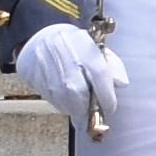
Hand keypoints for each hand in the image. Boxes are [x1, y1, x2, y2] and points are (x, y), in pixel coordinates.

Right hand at [16, 20, 125, 140]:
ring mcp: (46, 66)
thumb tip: (122, 83)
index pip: (99, 74)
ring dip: (74, 109)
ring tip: (80, 111)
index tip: (110, 108)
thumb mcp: (97, 48)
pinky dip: (61, 104)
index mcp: (84, 45)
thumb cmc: (75, 45)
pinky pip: (50, 98)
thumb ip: (112, 66)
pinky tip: (66, 100)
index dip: (106, 96)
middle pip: (78, 92)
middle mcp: (64, 55)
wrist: (41, 36)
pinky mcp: (33, 76)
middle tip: (93, 119)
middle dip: (87, 110)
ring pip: (63, 99)